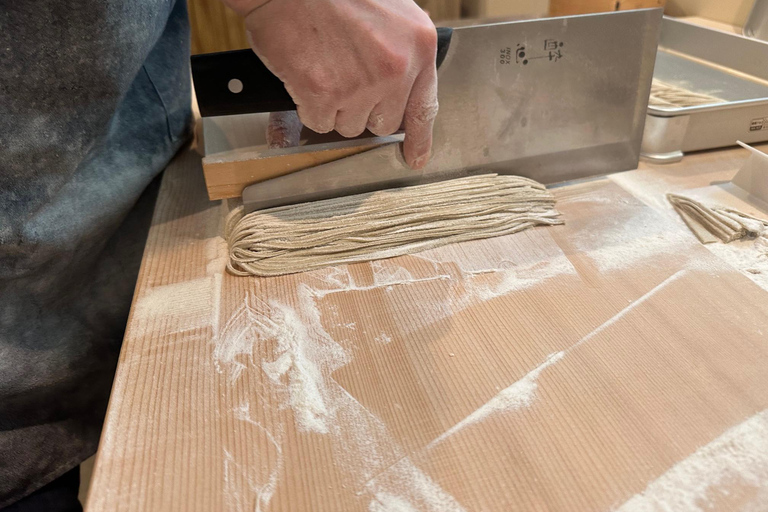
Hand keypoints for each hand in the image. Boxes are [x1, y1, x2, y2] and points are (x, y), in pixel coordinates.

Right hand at [224, 0, 438, 168]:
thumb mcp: (389, 11)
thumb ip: (401, 50)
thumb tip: (401, 87)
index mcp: (418, 45)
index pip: (424, 107)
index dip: (419, 139)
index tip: (415, 158)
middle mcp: (396, 68)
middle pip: (382, 123)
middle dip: (363, 109)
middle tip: (344, 78)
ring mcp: (360, 84)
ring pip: (349, 125)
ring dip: (334, 107)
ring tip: (324, 68)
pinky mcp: (324, 94)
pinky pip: (319, 122)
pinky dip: (308, 106)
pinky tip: (307, 74)